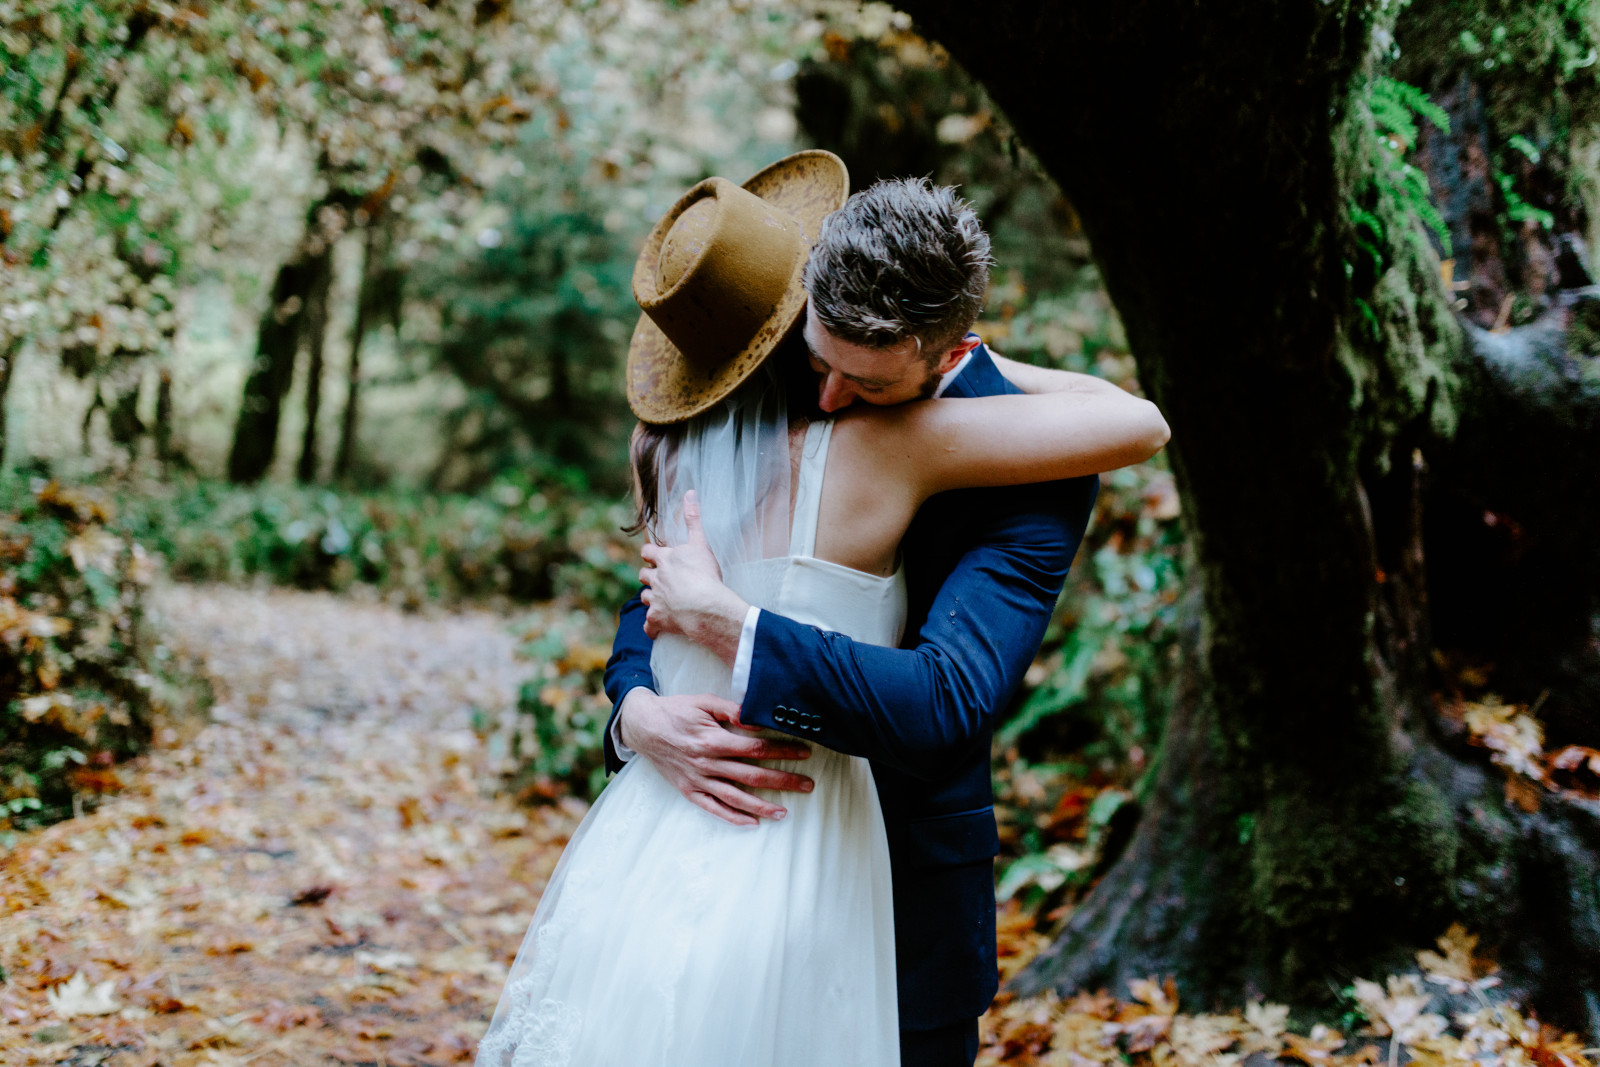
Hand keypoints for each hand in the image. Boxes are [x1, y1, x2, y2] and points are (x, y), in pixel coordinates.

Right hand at [618, 688, 813, 825]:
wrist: (643, 726)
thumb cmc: (676, 710)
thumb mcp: (704, 701)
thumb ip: (732, 710)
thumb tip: (757, 717)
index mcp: (713, 740)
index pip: (756, 748)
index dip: (783, 751)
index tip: (805, 753)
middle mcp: (706, 763)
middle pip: (752, 776)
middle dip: (783, 781)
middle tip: (808, 785)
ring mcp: (697, 780)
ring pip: (735, 798)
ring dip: (762, 806)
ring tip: (784, 812)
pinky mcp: (688, 790)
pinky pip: (713, 808)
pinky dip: (732, 817)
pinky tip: (752, 823)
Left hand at [639, 490, 747, 663]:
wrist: (704, 607)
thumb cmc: (704, 574)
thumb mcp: (700, 543)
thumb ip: (693, 518)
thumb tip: (690, 492)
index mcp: (664, 560)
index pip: (647, 552)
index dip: (650, 554)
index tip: (653, 555)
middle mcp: (655, 579)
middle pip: (643, 575)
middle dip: (649, 577)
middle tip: (660, 579)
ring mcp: (655, 600)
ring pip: (645, 598)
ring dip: (651, 599)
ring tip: (662, 601)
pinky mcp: (657, 620)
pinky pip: (650, 626)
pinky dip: (652, 628)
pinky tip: (657, 629)